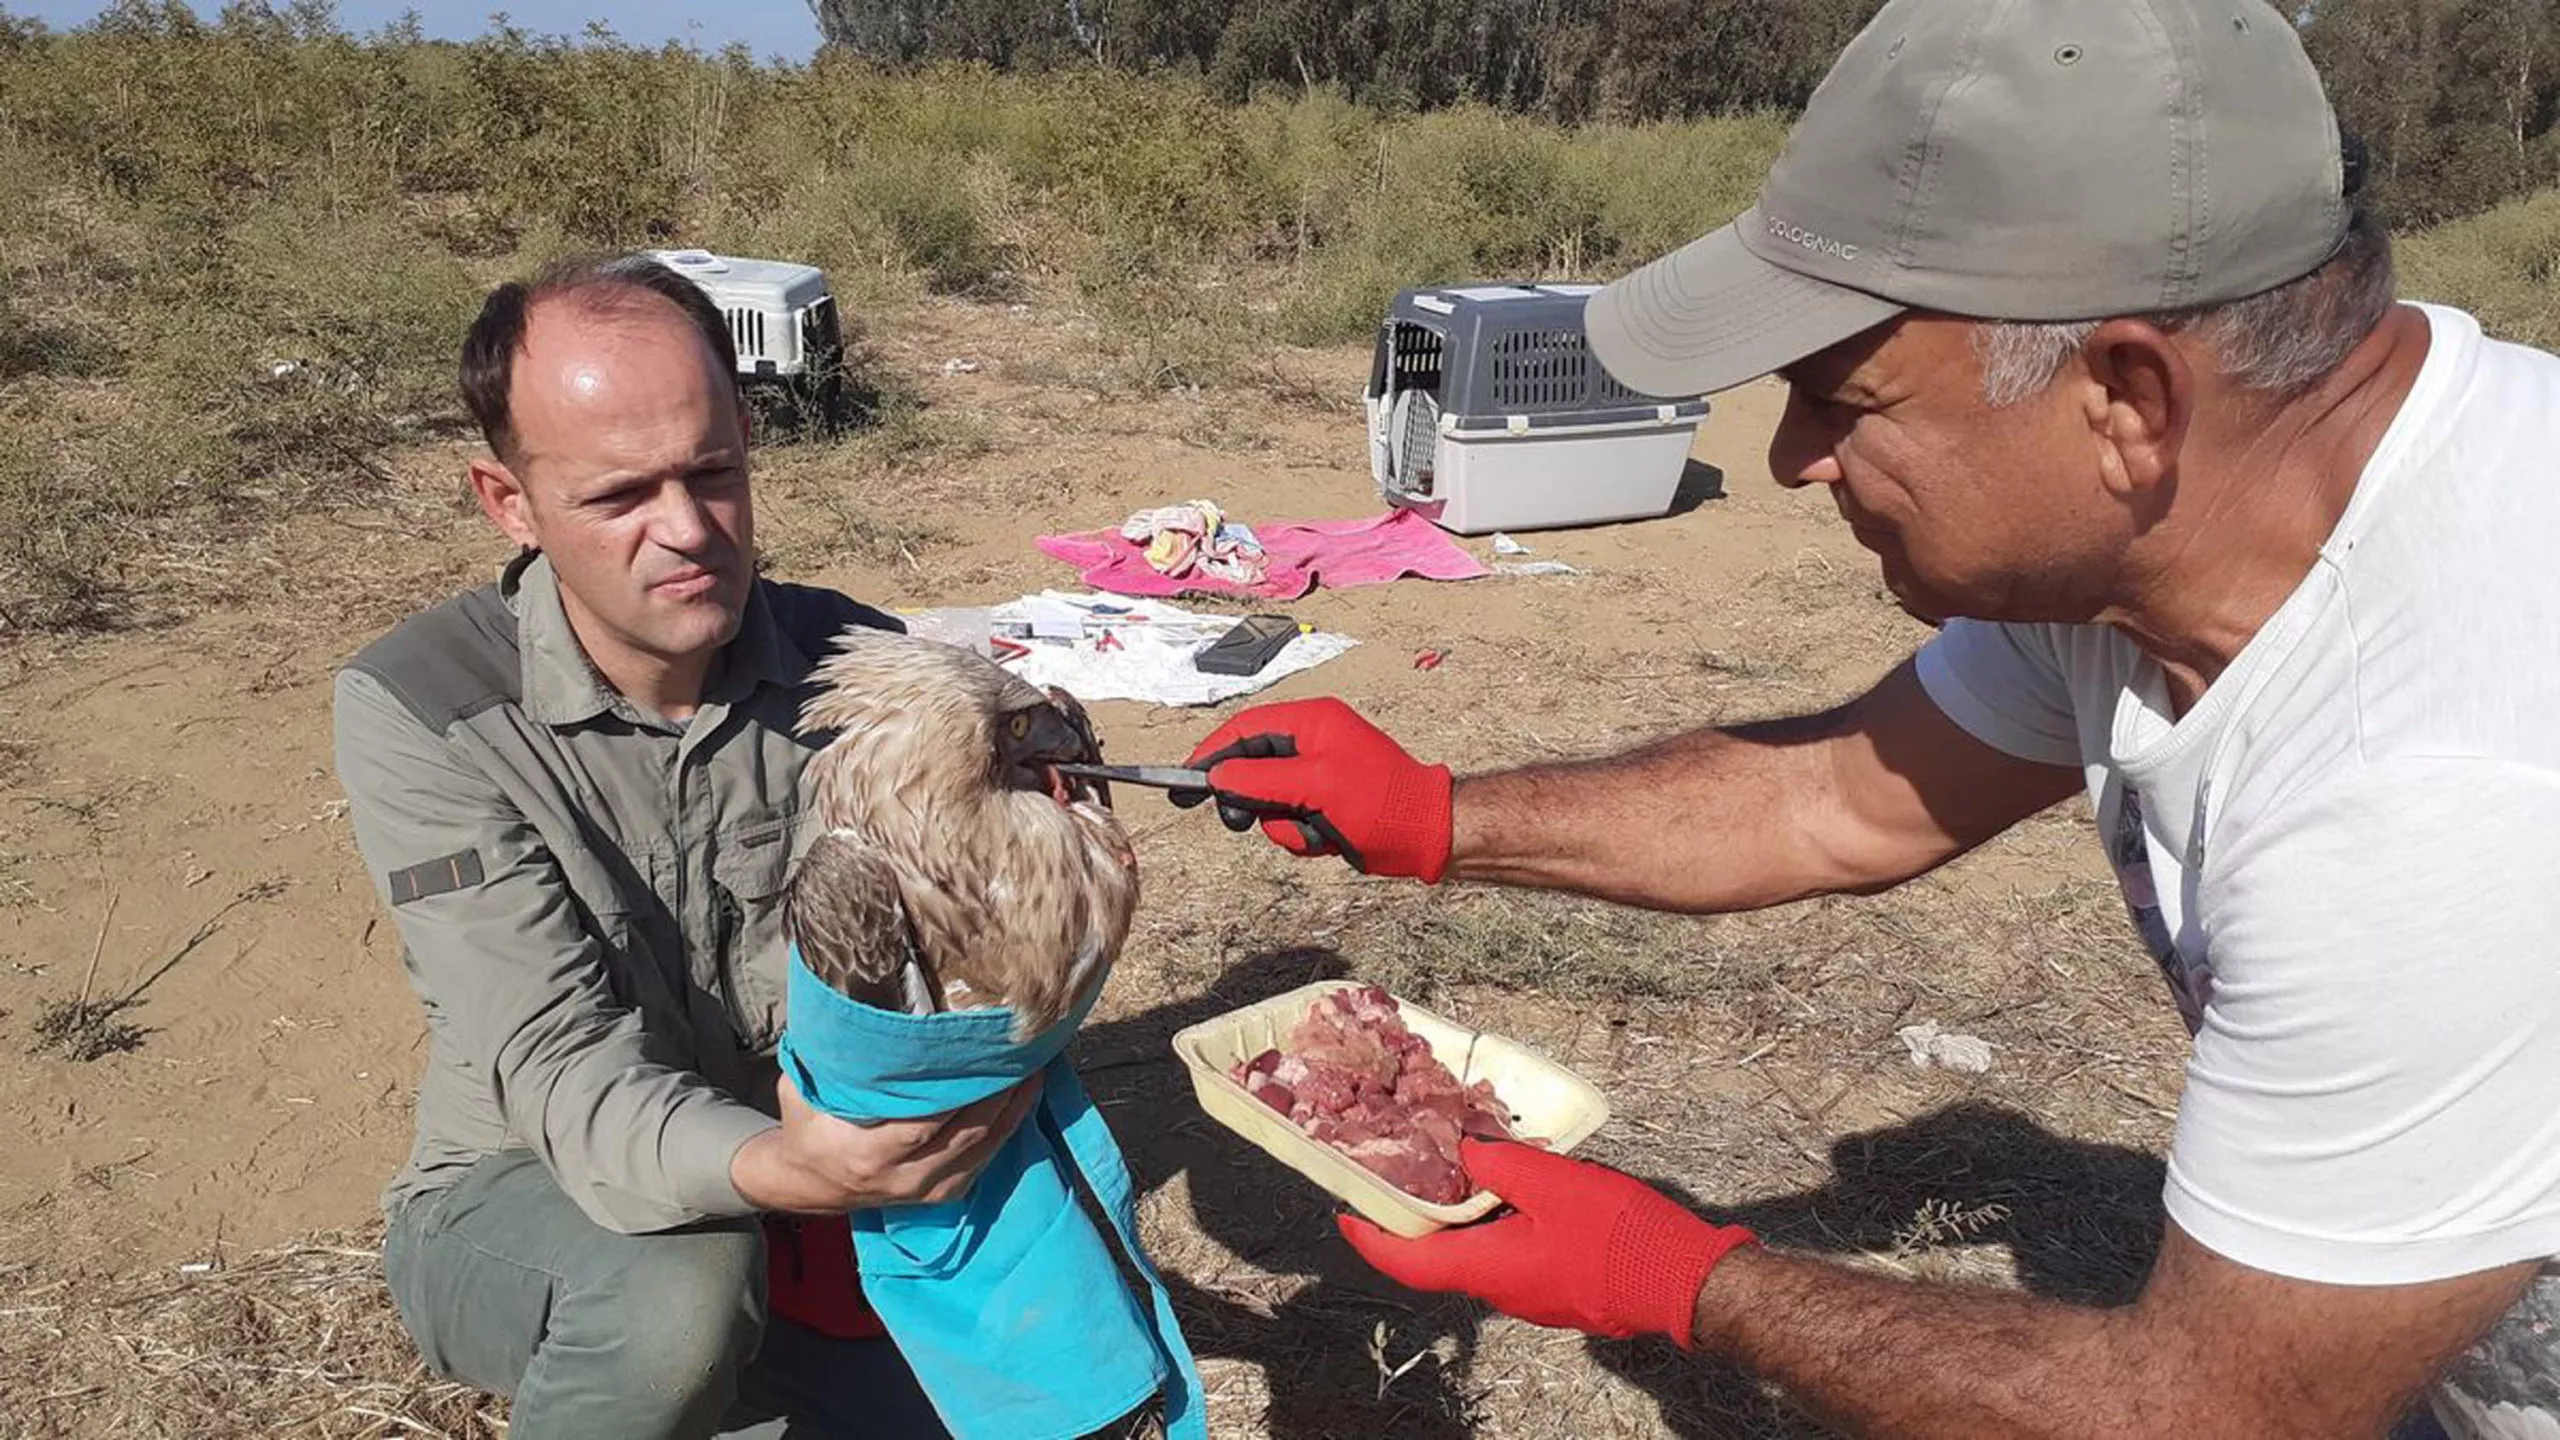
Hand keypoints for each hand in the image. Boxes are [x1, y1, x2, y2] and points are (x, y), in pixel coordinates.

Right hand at [734, 1070, 1042, 1212]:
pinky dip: (1009, 1126)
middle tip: (1020, 1050)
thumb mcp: (800, 1090)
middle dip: (999, 1093)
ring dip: (1013, 1107)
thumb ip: (828, 1060)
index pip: (922, 1124)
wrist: (809, 1183)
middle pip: (967, 1135)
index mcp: (868, 1153)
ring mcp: (927, 1190)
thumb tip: (847, 1007)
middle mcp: (904, 1178)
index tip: (979, 1052)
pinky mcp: (944, 1194)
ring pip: (984, 1148)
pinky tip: (1024, 1094)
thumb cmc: (807, 1127)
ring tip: (1033, 1065)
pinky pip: (986, 1159)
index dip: (957, 1092)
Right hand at [1181, 697, 1454, 881]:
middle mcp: (1313, 743)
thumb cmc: (1379, 802)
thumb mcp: (1313, 787)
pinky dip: (1303, 836)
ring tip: (1315, 831)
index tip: (1185, 779)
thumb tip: (1217, 775)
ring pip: (1268, 801)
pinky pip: (1290, 820)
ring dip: (1284, 824)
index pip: (1245, 728)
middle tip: (1239, 820)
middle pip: (1252, 766)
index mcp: (1312, 722)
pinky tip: (1329, 839)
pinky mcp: (1324, 805)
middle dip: (1251, 799)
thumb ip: (1260, 779)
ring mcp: (1318, 776)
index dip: (1212, 752)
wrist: (1425, 835)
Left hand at [1338, 1138, 1756, 1347]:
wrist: (1686, 1281)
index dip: (1370, 1238)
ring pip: (1479, 1254)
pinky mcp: (1559, 1288)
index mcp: (1489, 1269)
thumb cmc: (1621, 1237)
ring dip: (1462, 1217)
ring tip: (1460, 1168)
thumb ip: (1500, 1165)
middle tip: (1403, 1174)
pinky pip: (1512, 1255)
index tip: (1346, 1213)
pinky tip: (1515, 1189)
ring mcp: (1533, 1295)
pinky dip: (1498, 1223)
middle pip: (1440, 1257)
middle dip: (1417, 1217)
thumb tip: (1463, 1151)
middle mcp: (1503, 1290)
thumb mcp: (1553, 1183)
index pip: (1408, 1261)